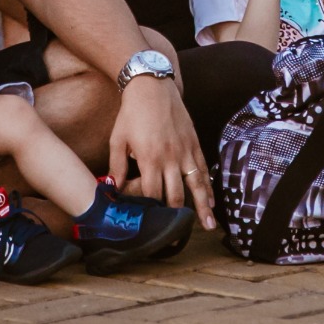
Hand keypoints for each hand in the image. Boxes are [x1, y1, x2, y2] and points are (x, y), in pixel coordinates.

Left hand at [108, 76, 215, 228]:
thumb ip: (117, 167)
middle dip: (177, 217)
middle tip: (178, 236)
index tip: (148, 221)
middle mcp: (171, 157)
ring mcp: (185, 150)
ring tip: (209, 226)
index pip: (153, 194)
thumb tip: (112, 190)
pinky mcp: (194, 143)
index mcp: (150, 158)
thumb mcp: (117, 140)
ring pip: (196, 185)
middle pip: (176, 195)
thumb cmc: (131, 114)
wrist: (152, 86)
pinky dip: (207, 186)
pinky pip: (203, 169)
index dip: (151, 211)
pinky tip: (210, 201)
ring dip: (202, 207)